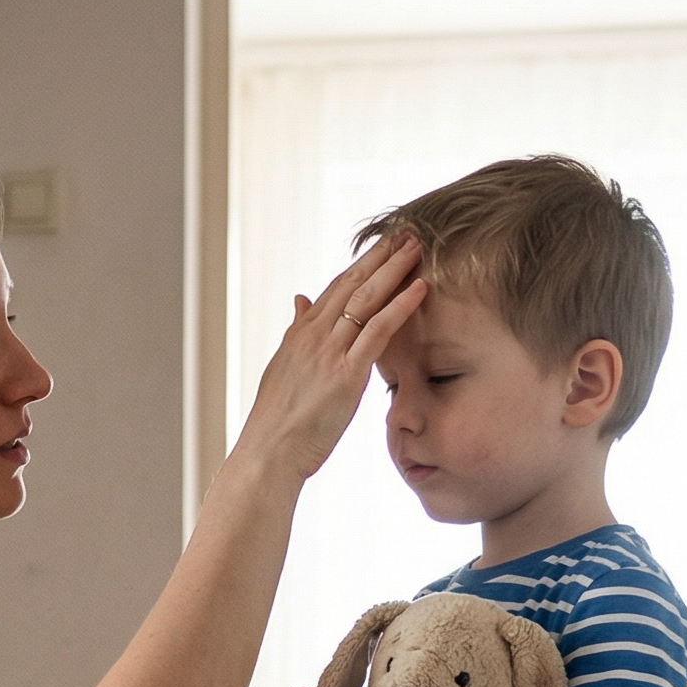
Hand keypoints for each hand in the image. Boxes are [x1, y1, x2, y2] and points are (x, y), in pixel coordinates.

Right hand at [238, 238, 425, 482]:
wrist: (268, 453)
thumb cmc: (277, 423)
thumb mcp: (283, 368)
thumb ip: (295, 331)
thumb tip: (300, 299)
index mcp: (300, 335)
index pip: (335, 289)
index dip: (361, 265)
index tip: (382, 246)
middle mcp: (313, 336)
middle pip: (352, 284)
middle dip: (381, 256)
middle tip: (406, 233)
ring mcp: (329, 352)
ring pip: (366, 299)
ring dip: (394, 270)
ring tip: (417, 247)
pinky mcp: (345, 374)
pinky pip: (377, 331)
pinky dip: (400, 307)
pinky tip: (419, 288)